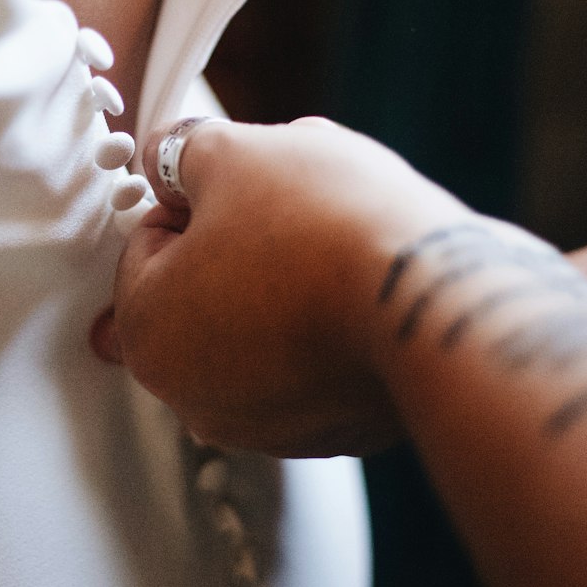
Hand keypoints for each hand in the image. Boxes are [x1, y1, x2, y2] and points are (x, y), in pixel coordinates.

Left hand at [94, 117, 470, 455]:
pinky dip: (328, 327)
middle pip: (203, 288)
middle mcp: (193, 400)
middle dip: (240, 241)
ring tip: (336, 244)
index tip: (246, 186)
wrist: (438, 296)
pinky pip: (314, 362)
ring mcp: (266, 427)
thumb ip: (178, 152)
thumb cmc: (324, 226)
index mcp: (147, 335)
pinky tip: (361, 290)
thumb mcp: (230, 154)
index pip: (148, 240)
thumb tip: (168, 156)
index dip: (195, 196)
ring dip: (285, 281)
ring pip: (260, 324)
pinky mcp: (333, 434)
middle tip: (294, 208)